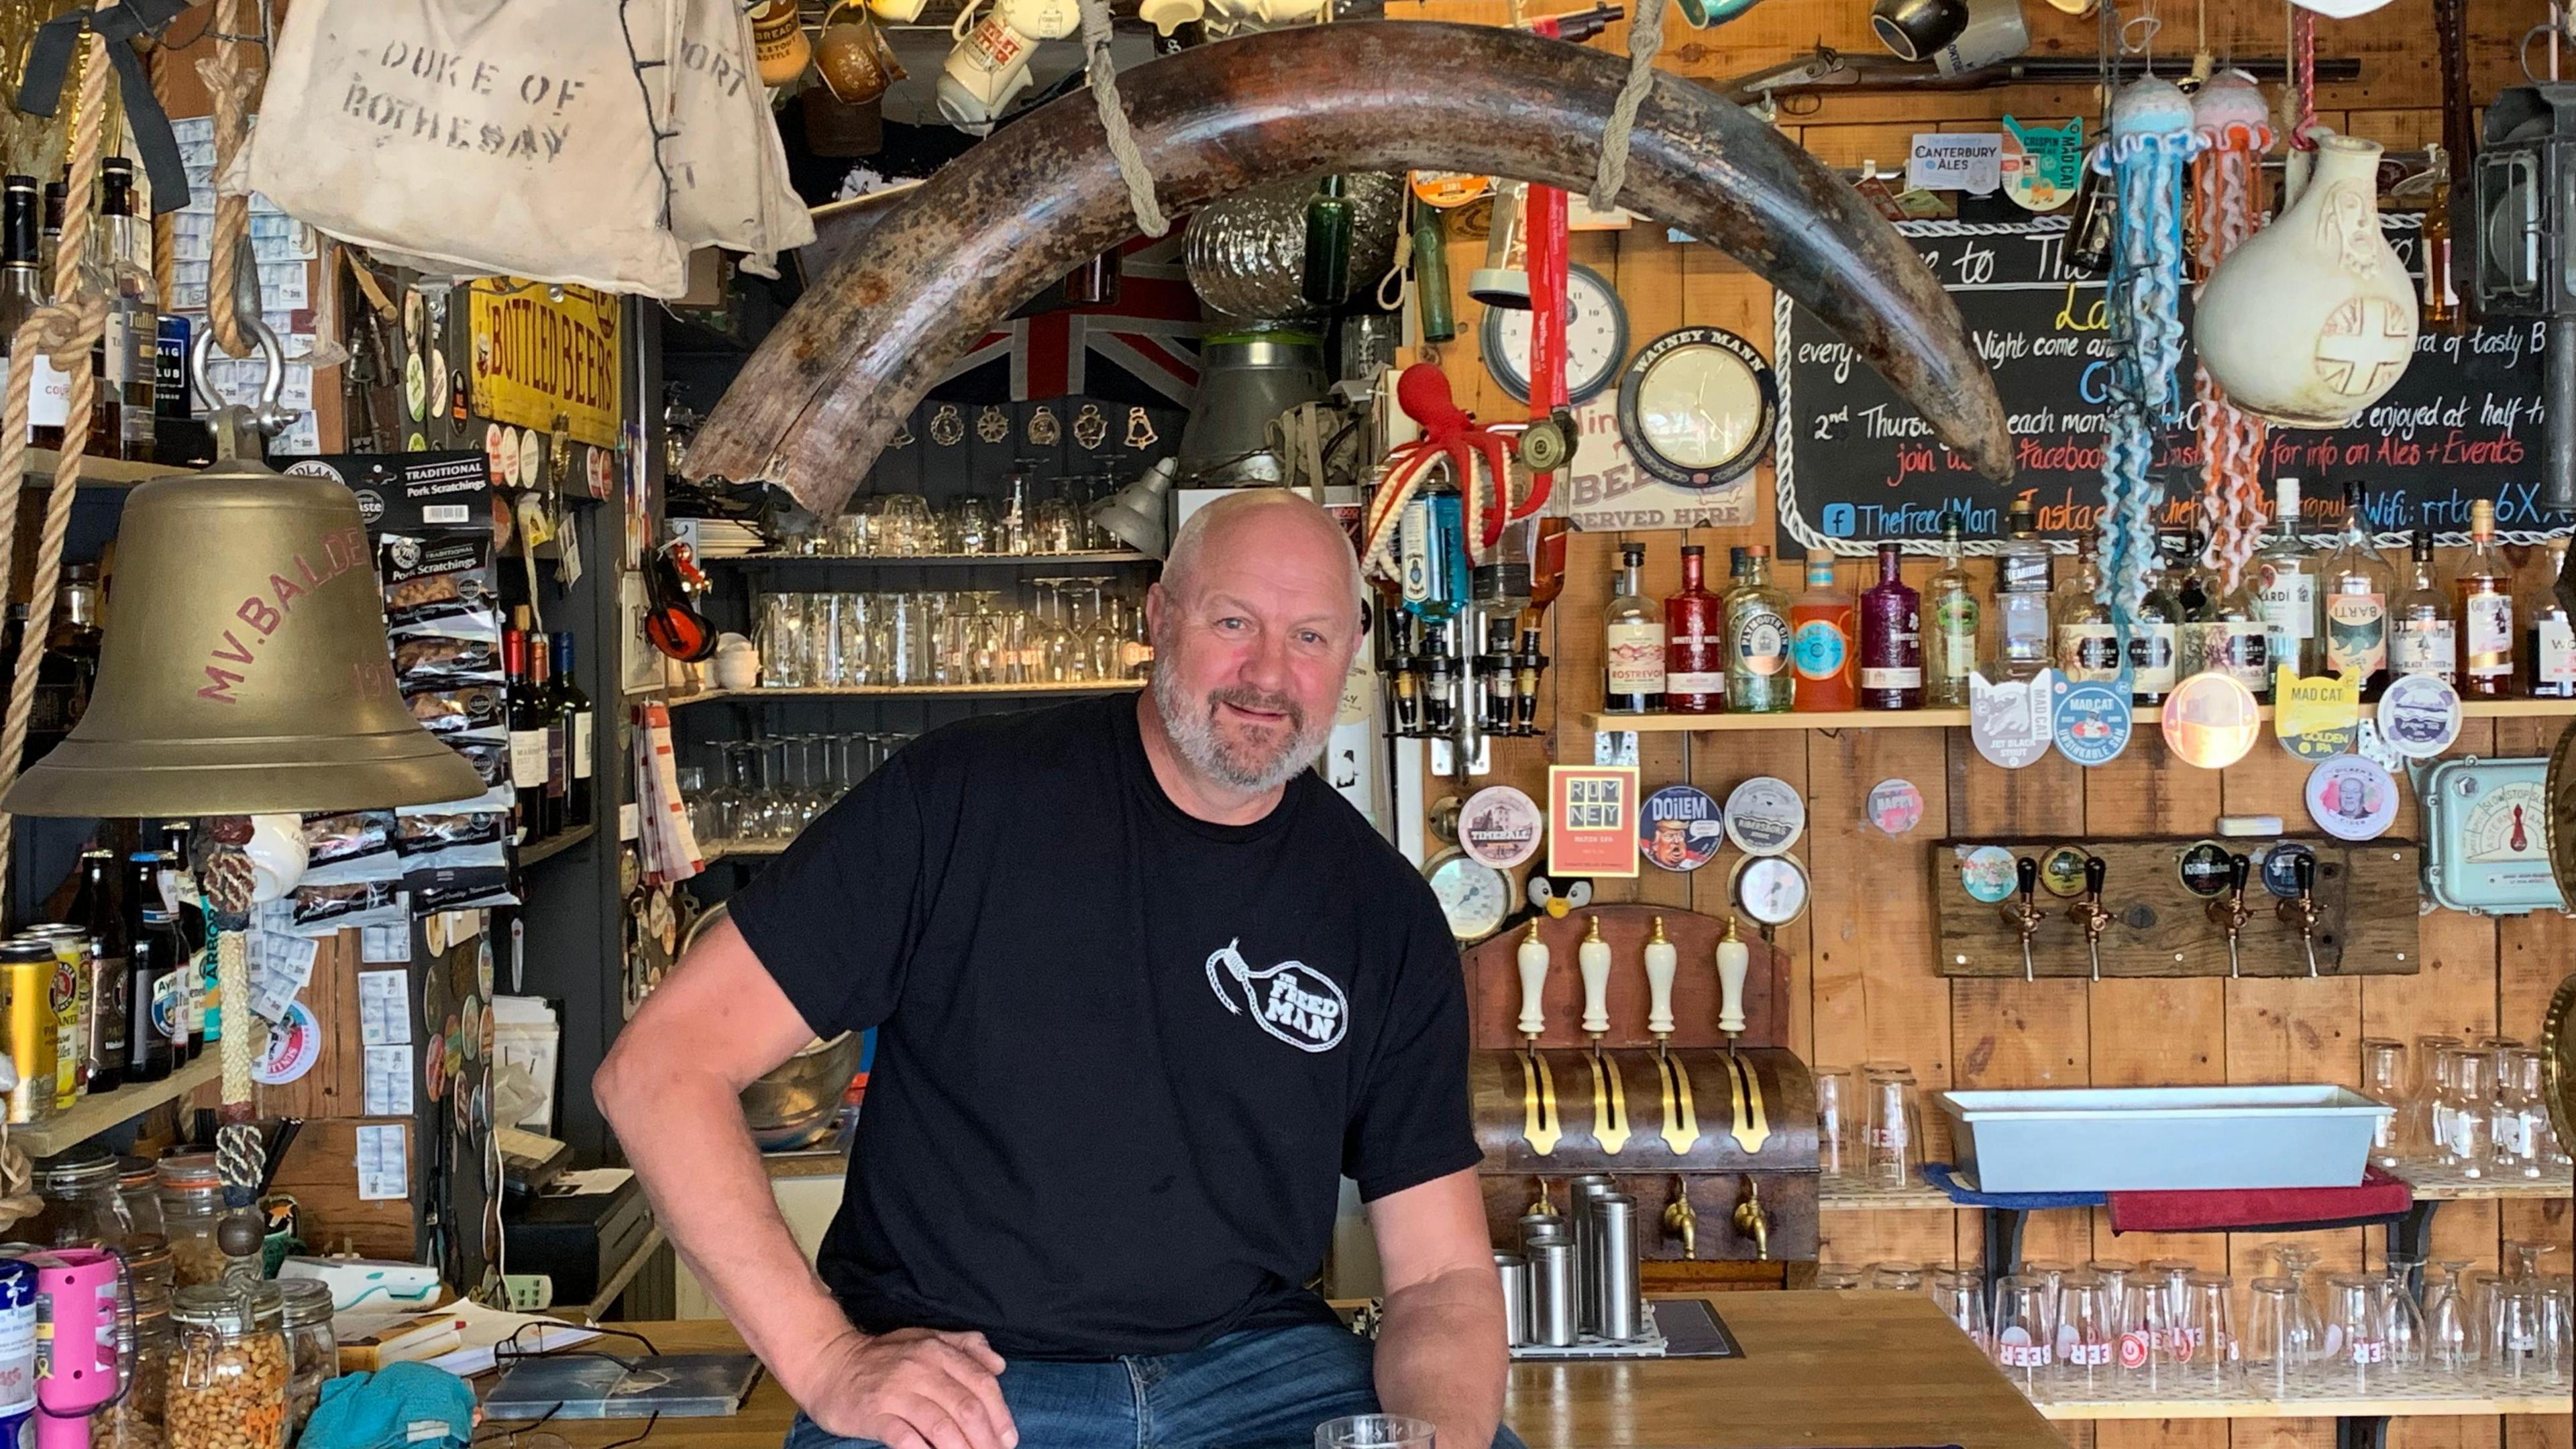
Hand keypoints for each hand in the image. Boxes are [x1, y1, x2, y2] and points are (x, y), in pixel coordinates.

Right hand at [792, 1326, 1017, 1448]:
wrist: (829, 1364)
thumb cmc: (883, 1357)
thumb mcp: (926, 1339)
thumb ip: (965, 1347)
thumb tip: (999, 1365)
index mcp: (937, 1350)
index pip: (981, 1383)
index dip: (1000, 1413)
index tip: (1009, 1438)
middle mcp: (920, 1368)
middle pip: (966, 1407)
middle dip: (987, 1438)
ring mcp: (896, 1392)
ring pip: (941, 1426)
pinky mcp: (874, 1414)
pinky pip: (906, 1439)